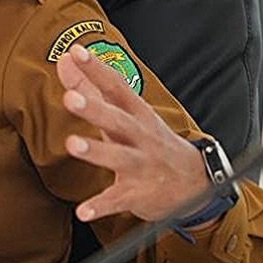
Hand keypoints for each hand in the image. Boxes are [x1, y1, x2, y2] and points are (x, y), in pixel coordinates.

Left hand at [56, 42, 208, 222]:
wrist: (196, 184)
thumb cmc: (150, 142)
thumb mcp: (126, 115)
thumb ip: (91, 88)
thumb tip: (66, 60)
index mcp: (137, 115)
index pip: (117, 87)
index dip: (98, 69)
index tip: (77, 52)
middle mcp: (141, 137)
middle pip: (118, 120)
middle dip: (95, 109)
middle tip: (70, 98)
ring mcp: (142, 166)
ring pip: (119, 157)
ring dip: (97, 151)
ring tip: (73, 144)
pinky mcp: (139, 194)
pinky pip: (118, 200)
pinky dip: (101, 206)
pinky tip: (82, 211)